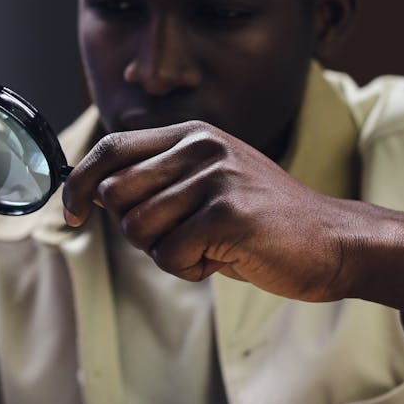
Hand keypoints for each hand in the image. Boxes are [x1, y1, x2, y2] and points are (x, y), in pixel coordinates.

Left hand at [62, 121, 403, 324]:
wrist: (331, 242)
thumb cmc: (262, 221)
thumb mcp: (209, 183)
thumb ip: (159, 181)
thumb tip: (94, 195)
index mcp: (192, 135)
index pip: (111, 148)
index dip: (80, 182)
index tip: (72, 212)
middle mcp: (200, 146)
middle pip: (118, 195)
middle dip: (138, 231)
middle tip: (182, 238)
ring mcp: (215, 177)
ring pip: (139, 230)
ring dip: (168, 253)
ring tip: (210, 246)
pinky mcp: (227, 212)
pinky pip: (169, 256)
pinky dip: (190, 269)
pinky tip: (225, 257)